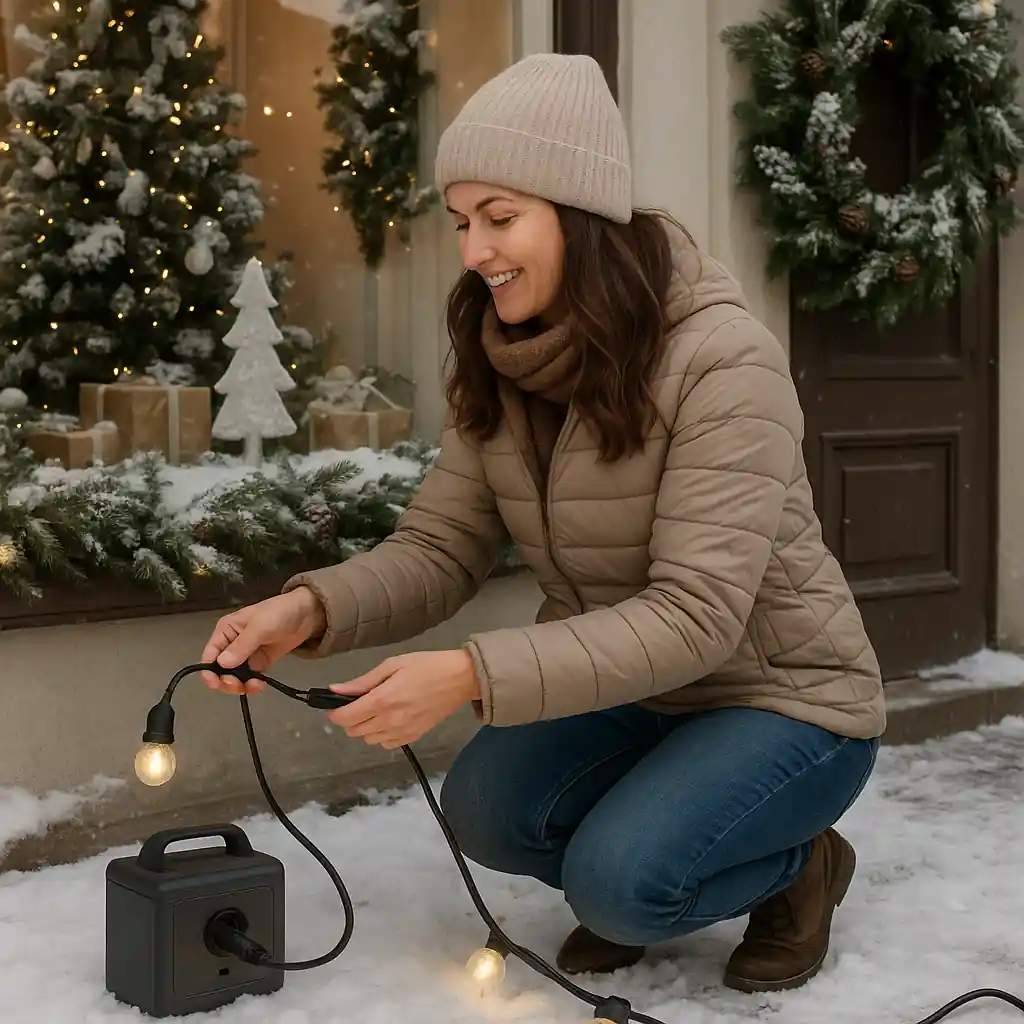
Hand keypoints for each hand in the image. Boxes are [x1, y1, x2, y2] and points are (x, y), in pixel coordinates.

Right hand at [199, 587, 326, 693]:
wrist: (306, 614)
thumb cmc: (279, 613)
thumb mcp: (259, 627)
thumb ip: (242, 646)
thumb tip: (222, 664)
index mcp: (226, 631)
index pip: (209, 655)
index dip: (209, 671)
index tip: (217, 684)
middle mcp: (232, 644)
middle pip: (219, 670)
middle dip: (226, 680)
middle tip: (238, 685)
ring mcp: (246, 655)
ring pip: (234, 677)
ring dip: (240, 685)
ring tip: (253, 685)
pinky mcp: (260, 662)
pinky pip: (250, 678)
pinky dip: (252, 684)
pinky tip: (260, 684)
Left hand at [327, 649, 480, 748]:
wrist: (460, 679)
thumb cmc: (426, 666)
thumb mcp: (393, 665)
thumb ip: (363, 681)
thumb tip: (335, 690)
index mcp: (382, 700)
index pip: (345, 718)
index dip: (335, 713)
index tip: (337, 704)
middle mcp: (389, 721)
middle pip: (354, 731)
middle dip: (350, 718)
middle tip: (360, 702)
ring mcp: (402, 733)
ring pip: (368, 740)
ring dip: (365, 727)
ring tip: (377, 709)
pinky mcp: (413, 738)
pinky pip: (385, 744)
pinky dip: (381, 735)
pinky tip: (390, 719)